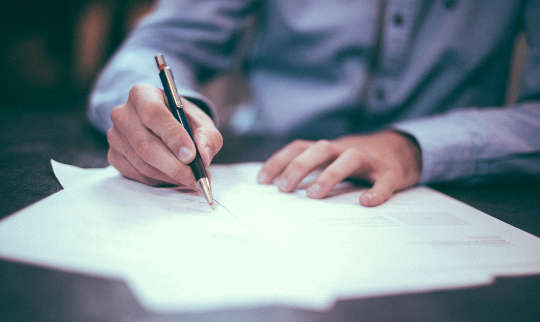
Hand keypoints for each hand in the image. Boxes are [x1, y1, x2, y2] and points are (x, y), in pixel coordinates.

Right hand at [107, 83, 222, 186]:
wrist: (167, 128)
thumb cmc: (184, 122)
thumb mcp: (202, 124)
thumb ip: (207, 137)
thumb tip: (203, 157)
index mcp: (143, 94)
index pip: (154, 113)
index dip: (173, 136)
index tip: (191, 155)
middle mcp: (123, 113)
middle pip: (146, 144)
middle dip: (174, 165)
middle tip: (195, 177)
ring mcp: (115, 136)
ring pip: (142, 163)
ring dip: (169, 175)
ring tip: (190, 178)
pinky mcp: (114, 156)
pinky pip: (137, 174)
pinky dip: (159, 180)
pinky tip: (173, 176)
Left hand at [257, 131, 421, 205]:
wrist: (403, 149)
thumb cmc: (359, 160)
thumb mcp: (333, 159)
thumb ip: (312, 169)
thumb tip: (279, 189)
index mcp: (329, 149)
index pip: (299, 147)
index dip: (279, 161)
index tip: (262, 181)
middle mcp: (346, 149)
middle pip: (320, 149)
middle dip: (299, 166)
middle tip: (283, 188)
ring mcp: (370, 159)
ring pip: (349, 159)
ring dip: (330, 174)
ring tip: (314, 195)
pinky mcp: (391, 172)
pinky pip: (384, 181)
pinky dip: (376, 191)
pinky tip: (366, 202)